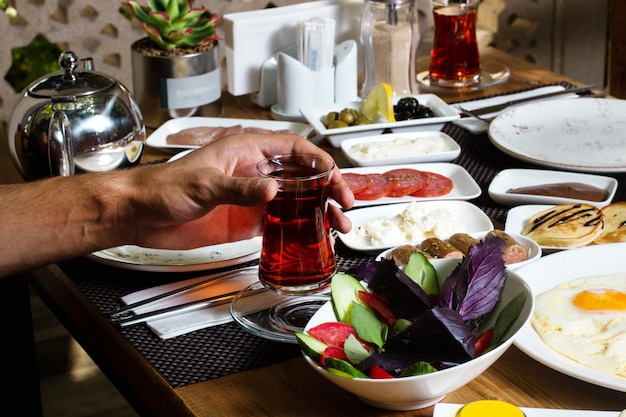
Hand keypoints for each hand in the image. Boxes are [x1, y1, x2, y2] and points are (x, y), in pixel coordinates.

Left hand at [127, 132, 353, 248]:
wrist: (141, 215)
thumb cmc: (164, 187)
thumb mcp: (203, 184)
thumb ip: (240, 188)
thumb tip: (274, 190)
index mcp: (247, 150)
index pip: (294, 148)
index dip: (319, 161)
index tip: (336, 177)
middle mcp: (255, 172)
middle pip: (302, 175)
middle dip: (327, 188)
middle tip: (345, 204)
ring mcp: (252, 197)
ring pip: (296, 200)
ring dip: (318, 211)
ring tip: (337, 226)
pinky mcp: (246, 220)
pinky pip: (280, 223)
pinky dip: (299, 229)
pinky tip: (313, 238)